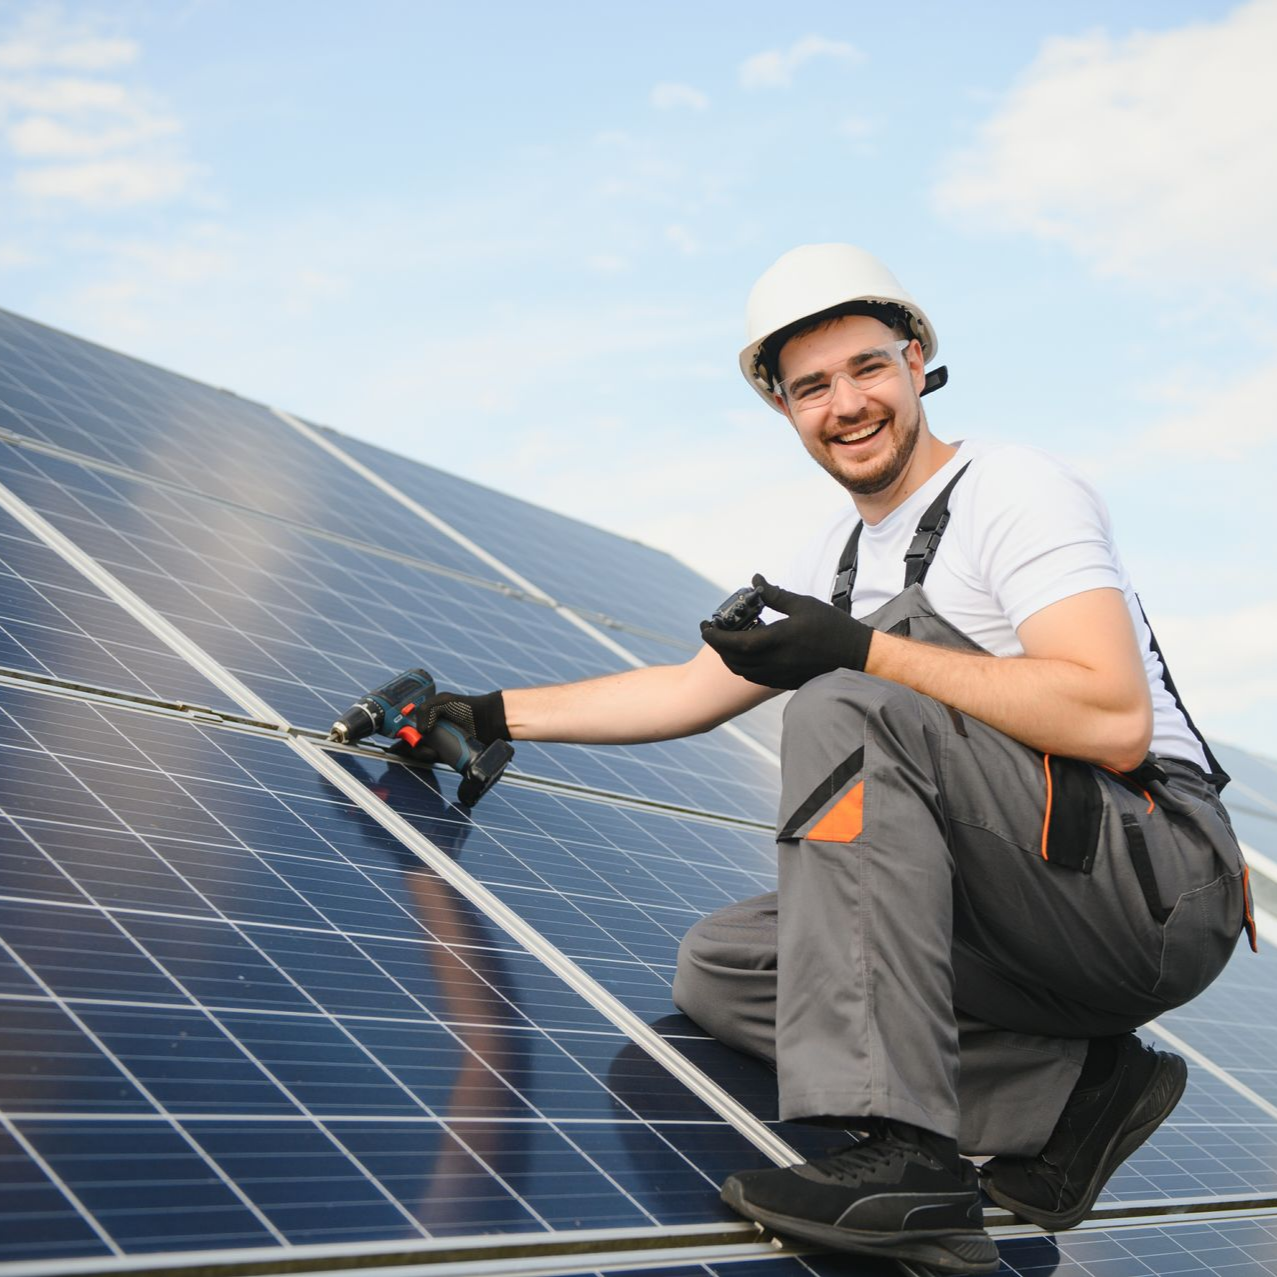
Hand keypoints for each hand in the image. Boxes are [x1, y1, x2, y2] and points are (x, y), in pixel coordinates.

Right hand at [406, 690, 507, 760]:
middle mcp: (432, 729)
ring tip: (429, 748)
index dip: (400, 732)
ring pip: (421, 752)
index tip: (397, 736)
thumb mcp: (443, 701)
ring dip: (420, 752)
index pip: (407, 725)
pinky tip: (435, 754)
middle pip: (411, 741)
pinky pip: (435, 759)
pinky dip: (431, 758)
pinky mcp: (448, 753)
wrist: (489, 720)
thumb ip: (426, 709)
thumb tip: (420, 731)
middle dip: (408, 745)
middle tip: (414, 743)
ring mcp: (440, 742)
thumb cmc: (468, 706)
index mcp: (427, 715)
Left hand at [699, 575, 873, 688]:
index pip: (734, 642)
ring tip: (727, 640)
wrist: (855, 655)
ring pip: (742, 671)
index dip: (715, 636)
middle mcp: (774, 661)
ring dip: (728, 657)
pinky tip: (745, 653)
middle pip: (733, 659)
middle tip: (711, 630)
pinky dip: (742, 666)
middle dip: (717, 645)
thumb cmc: (831, 626)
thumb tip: (755, 580)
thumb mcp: (803, 604)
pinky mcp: (784, 682)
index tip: (705, 625)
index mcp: (777, 640)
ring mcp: (779, 675)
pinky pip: (754, 677)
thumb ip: (775, 594)